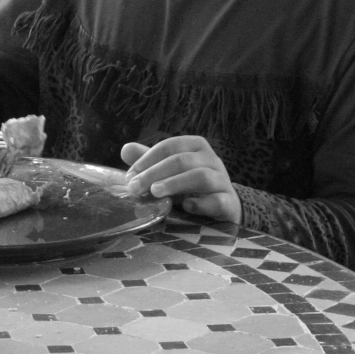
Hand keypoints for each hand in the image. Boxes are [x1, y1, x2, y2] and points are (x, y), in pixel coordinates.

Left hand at [121, 136, 241, 223]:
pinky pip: (218, 200)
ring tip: (155, 192)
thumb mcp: (169, 171)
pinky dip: (201, 203)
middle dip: (154, 173)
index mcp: (196, 146)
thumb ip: (149, 161)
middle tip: (135, 188)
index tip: (129, 176)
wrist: (224, 206)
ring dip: (175, 184)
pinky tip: (186, 207)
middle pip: (181, 160)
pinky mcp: (230, 203)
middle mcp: (212, 159)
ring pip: (201, 176)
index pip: (169, 146)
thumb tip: (125, 149)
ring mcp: (223, 181)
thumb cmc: (190, 185)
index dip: (147, 159)